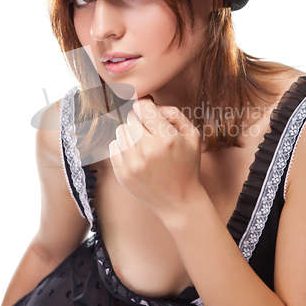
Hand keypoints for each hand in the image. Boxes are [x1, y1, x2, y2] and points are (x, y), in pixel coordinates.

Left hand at [109, 98, 204, 222]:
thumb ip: (174, 113)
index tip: (149, 112)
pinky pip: (113, 146)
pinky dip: (123, 146)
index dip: (146, 107)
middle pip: (131, 117)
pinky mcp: (122, 174)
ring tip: (144, 144)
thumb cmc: (187, 165)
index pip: (142, 107)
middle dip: (140, 120)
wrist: (179, 202)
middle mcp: (147, 150)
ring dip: (131, 133)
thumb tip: (150, 103)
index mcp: (167, 139)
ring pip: (121, 130)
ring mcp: (132, 163)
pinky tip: (136, 154)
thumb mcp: (192, 135)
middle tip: (151, 132)